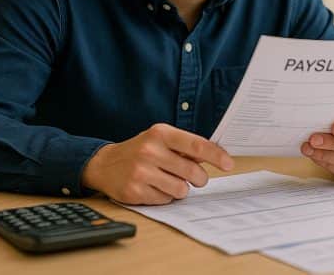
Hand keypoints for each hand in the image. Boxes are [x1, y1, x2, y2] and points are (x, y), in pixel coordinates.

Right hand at [81, 123, 233, 204]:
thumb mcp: (161, 140)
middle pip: (192, 172)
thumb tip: (217, 154)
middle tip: (194, 177)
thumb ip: (187, 146)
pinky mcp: (135, 191)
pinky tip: (154, 187)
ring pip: (181, 189)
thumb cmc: (140, 150)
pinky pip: (165, 200)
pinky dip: (165, 196)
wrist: (104, 164)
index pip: (196, 145)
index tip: (229, 164)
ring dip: (180, 188)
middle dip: (199, 178)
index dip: (216, 156)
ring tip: (168, 180)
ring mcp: (141, 172)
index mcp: (161, 133)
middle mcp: (150, 150)